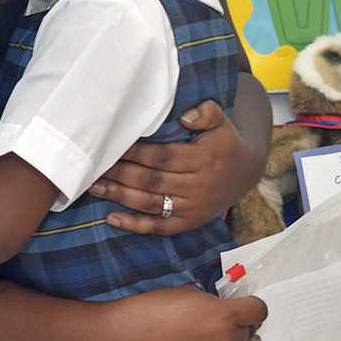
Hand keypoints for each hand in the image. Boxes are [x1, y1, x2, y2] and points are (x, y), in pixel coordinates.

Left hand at [89, 93, 266, 234]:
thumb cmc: (225, 141)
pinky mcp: (189, 222)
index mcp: (203, 160)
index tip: (112, 146)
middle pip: (151, 180)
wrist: (247, 170)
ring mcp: (192, 207)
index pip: (162, 156)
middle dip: (120, 174)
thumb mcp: (222, 121)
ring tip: (95, 187)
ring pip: (150, 203)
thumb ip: (206, 112)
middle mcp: (197, 186)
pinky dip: (135, 225)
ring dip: (120, 197)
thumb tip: (185, 115)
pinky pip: (159, 227)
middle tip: (94, 167)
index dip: (135, 152)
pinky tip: (111, 219)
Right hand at [118, 287, 265, 340]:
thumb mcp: (188, 294)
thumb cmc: (153, 309)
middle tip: (233, 322)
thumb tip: (223, 311)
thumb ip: (212, 304)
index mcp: (223, 315)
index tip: (249, 306)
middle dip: (242, 325)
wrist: (128, 338)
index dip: (255, 307)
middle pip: (249, 333)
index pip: (259, 311)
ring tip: (217, 339)